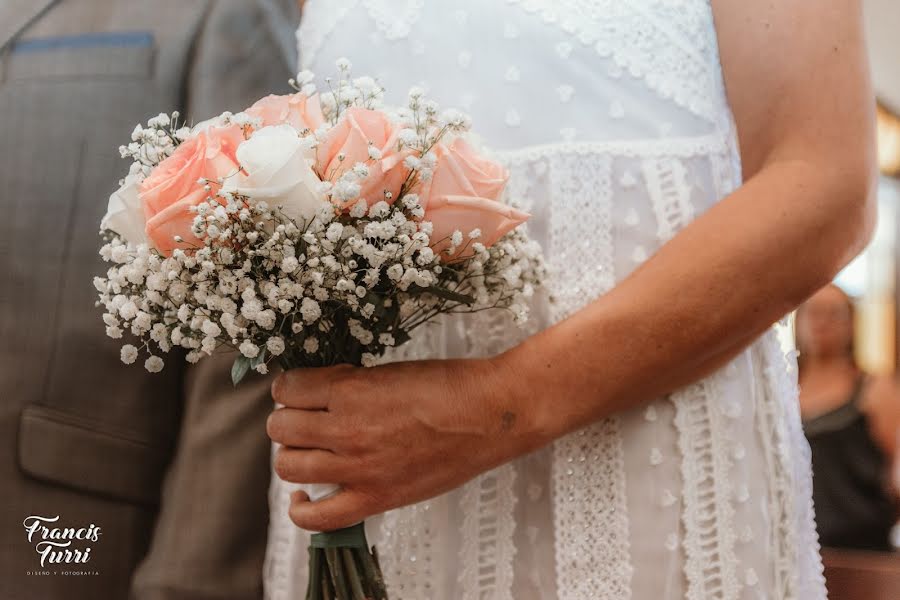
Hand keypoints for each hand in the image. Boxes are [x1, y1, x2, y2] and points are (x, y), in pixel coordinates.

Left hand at [267, 356, 548, 530]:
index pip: (288, 388)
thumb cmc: (450, 386)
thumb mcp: (390, 370)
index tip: (305, 389)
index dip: (293, 386)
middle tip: (308, 415)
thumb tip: (322, 391)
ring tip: (310, 447)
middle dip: (290, 417)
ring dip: (293, 453)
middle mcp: (346, 431)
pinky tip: (304, 495)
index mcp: (350, 391)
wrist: (491, 414)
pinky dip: (301, 508)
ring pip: (288, 466)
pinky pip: (317, 518)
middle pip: (281, 427)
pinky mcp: (375, 497)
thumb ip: (351, 383)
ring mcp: (358, 469)